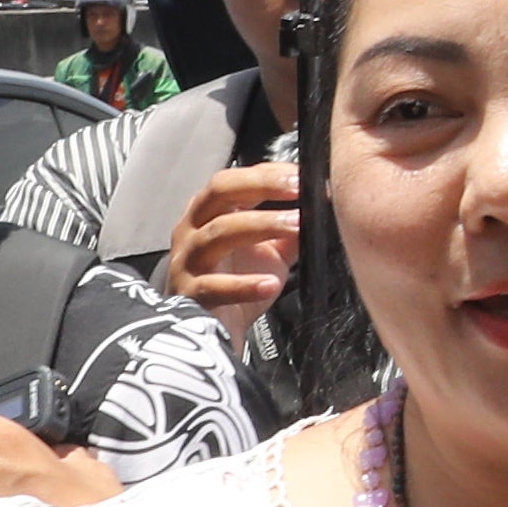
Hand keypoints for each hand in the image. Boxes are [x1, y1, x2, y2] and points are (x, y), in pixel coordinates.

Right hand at [169, 159, 300, 343]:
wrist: (212, 332)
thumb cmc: (235, 284)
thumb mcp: (267, 251)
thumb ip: (289, 228)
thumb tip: (320, 206)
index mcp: (207, 213)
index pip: (233, 180)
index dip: (267, 174)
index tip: (301, 175)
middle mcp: (191, 231)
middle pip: (219, 193)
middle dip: (261, 186)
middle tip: (298, 189)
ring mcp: (187, 262)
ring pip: (218, 233)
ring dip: (261, 225)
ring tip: (297, 227)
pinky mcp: (189, 296)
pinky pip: (215, 287)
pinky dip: (245, 285)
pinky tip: (271, 284)